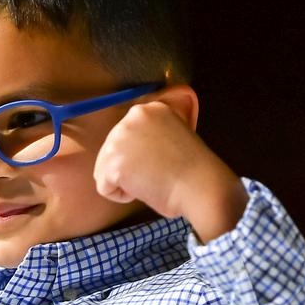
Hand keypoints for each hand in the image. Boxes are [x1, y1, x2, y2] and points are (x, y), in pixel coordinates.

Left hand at [93, 99, 247, 242]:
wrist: (201, 186)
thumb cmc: (192, 171)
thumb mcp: (172, 135)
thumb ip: (150, 135)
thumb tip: (132, 149)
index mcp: (148, 109)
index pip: (126, 136)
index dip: (141, 156)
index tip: (162, 160)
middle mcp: (131, 117)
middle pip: (111, 151)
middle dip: (130, 168)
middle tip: (158, 172)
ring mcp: (119, 138)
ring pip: (104, 169)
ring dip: (125, 181)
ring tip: (152, 179)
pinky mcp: (113, 162)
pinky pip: (104, 188)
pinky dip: (121, 196)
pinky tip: (144, 189)